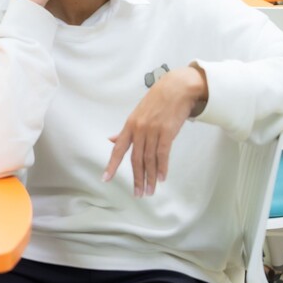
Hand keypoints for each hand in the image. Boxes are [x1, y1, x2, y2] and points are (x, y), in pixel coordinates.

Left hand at [103, 65, 207, 196]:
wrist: (176, 89)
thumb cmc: (157, 101)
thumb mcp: (137, 114)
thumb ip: (125, 131)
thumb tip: (110, 140)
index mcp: (129, 126)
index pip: (118, 149)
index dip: (111, 165)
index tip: (106, 179)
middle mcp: (139, 130)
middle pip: (135, 159)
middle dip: (136, 178)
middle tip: (138, 194)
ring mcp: (153, 131)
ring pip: (149, 159)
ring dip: (149, 177)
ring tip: (150, 191)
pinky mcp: (167, 132)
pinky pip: (163, 154)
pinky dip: (162, 168)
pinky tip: (161, 178)